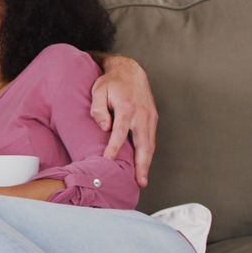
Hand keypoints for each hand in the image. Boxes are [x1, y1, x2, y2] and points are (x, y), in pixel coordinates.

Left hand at [90, 55, 156, 187]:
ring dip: (147, 162)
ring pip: (150, 144)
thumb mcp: (98, 90)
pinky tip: (144, 164)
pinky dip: (149, 153)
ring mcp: (150, 117)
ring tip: (142, 179)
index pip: (120, 132)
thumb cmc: (112, 82)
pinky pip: (151, 139)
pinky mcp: (153, 118)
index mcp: (128, 107)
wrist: (130, 70)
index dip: (114, 148)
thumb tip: (104, 128)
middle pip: (144, 143)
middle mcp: (142, 114)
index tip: (108, 161)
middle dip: (142, 164)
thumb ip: (98, 109)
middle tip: (139, 182)